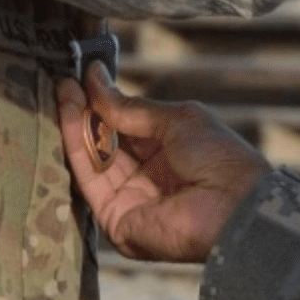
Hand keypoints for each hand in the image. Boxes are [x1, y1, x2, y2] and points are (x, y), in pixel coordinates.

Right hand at [58, 63, 270, 262]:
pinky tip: (69, 119)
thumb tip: (95, 79)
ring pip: (91, 161)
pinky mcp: (115, 220)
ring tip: (64, 95)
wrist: (235, 204)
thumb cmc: (220, 159)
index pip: (123, 128)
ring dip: (75, 126)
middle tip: (65, 86)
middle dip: (83, 114)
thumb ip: (131, 107)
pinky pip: (89, 182)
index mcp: (166, 155)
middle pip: (103, 145)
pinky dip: (76, 149)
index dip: (102, 106)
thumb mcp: (176, 119)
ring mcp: (128, 201)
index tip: (82, 80)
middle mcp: (145, 179)